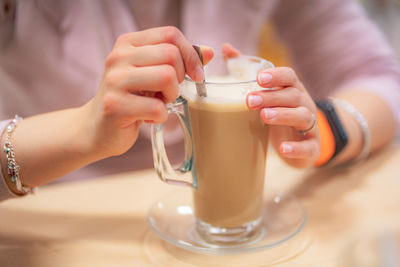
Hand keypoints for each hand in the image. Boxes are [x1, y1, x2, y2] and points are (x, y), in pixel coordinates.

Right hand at [85, 26, 208, 157]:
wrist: (96, 128)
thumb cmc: (129, 99)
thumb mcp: (150, 73)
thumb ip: (177, 60)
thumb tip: (208, 52)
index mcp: (128, 43)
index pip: (170, 34)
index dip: (190, 54)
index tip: (196, 74)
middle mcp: (118, 57)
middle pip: (171, 55)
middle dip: (180, 78)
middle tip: (168, 92)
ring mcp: (115, 81)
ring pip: (167, 77)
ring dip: (170, 96)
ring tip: (157, 103)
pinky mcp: (115, 106)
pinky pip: (158, 108)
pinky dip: (160, 117)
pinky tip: (146, 118)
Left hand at [223, 43, 318, 167]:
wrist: (304, 141)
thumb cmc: (279, 111)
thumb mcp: (266, 92)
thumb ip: (245, 70)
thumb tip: (226, 48)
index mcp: (292, 89)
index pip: (289, 76)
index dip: (276, 76)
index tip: (258, 78)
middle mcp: (303, 104)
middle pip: (293, 95)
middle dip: (272, 97)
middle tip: (250, 101)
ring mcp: (310, 126)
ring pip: (302, 117)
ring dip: (283, 116)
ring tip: (264, 116)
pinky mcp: (312, 147)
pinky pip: (309, 147)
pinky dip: (297, 148)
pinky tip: (283, 149)